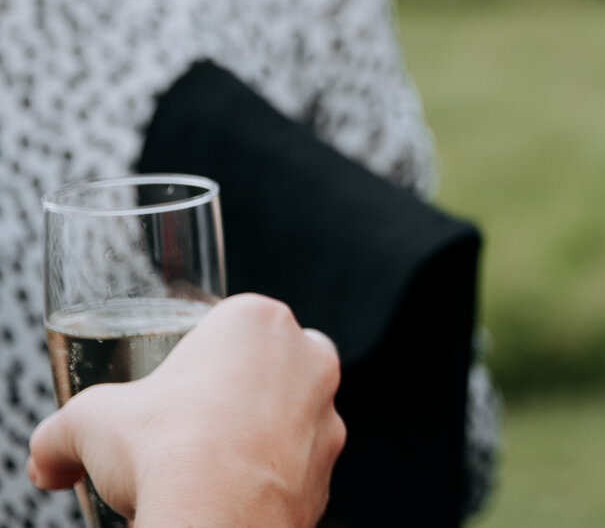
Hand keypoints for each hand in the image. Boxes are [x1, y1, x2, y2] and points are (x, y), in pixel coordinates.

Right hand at [29, 294, 344, 527]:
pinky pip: (293, 470)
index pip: (223, 327)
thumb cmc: (164, 449)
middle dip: (224, 397)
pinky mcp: (330, 470)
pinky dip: (264, 483)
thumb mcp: (86, 423)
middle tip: (180, 433)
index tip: (163, 394)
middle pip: (259, 369)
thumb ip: (61, 432)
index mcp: (257, 320)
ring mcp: (328, 415)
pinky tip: (227, 499)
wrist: (215, 520)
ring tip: (200, 473)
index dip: (187, 362)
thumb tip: (49, 461)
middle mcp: (307, 358)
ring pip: (284, 419)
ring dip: (249, 441)